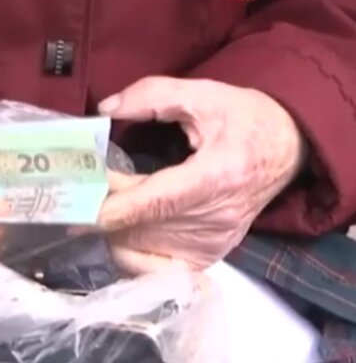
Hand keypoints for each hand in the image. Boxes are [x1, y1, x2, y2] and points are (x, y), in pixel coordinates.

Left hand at [97, 77, 305, 272]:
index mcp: (218, 175)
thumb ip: (152, 95)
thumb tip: (106, 109)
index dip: (114, 208)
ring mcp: (213, 243)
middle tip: (77, 195)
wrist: (286, 150)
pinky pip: (159, 269)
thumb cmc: (246, 120)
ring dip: (113, 231)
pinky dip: (133, 254)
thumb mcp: (204, 93)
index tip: (77, 207)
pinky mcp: (209, 255)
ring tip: (100, 205)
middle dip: (103, 213)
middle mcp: (216, 218)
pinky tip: (123, 233)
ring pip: (145, 250)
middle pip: (143, 229)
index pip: (157, 201)